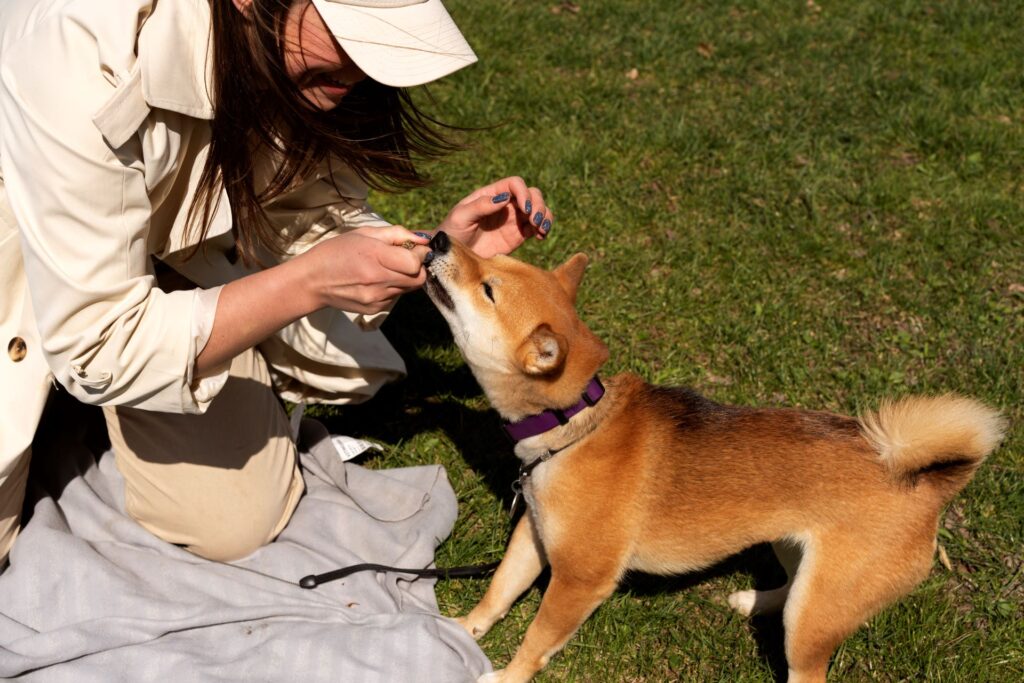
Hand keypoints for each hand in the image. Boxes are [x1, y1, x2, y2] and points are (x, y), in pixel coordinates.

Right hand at [298, 226, 430, 313]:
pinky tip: (376, 279)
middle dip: (418, 267)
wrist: (312, 281)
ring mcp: (377, 298)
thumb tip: (424, 238)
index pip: (416, 262)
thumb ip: (397, 234)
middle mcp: (378, 280)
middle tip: (405, 258)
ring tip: (386, 267)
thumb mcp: (364, 233)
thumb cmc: (336, 251)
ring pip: (409, 288)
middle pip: (419, 278)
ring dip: (406, 277)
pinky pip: (396, 296)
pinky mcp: (375, 309)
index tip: (415, 248)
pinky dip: (393, 287)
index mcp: (375, 256)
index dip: (420, 254)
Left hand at [436, 177, 553, 258]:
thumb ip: (481, 205)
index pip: (515, 184)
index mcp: (491, 194)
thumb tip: (504, 198)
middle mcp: (505, 204)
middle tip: (534, 221)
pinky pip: (537, 227)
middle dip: (538, 205)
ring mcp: (513, 219)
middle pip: (532, 194)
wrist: (453, 256)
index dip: (524, 193)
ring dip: (545, 216)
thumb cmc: (452, 233)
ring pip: (538, 209)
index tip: (525, 208)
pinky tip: (539, 236)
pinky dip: (543, 228)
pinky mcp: (518, 235)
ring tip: (540, 230)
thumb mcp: (461, 217)